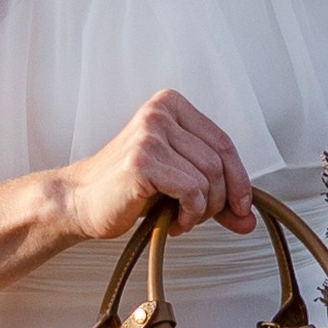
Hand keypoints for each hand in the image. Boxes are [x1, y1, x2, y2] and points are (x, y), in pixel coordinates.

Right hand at [61, 89, 255, 240]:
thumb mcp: (178, 183)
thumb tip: (248, 218)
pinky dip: (189, 214)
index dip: (239, 179)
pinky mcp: (142, 160)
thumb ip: (214, 194)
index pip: (223, 142)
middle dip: (218, 200)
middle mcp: (160, 113)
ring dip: (201, 211)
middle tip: (199, 217)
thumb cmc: (128, 189)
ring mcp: (149, 134)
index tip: (242, 206)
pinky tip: (173, 222)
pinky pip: (191, 191)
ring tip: (180, 219)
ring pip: (208, 178)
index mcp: (170, 105)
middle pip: (219, 162)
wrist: (80, 201)